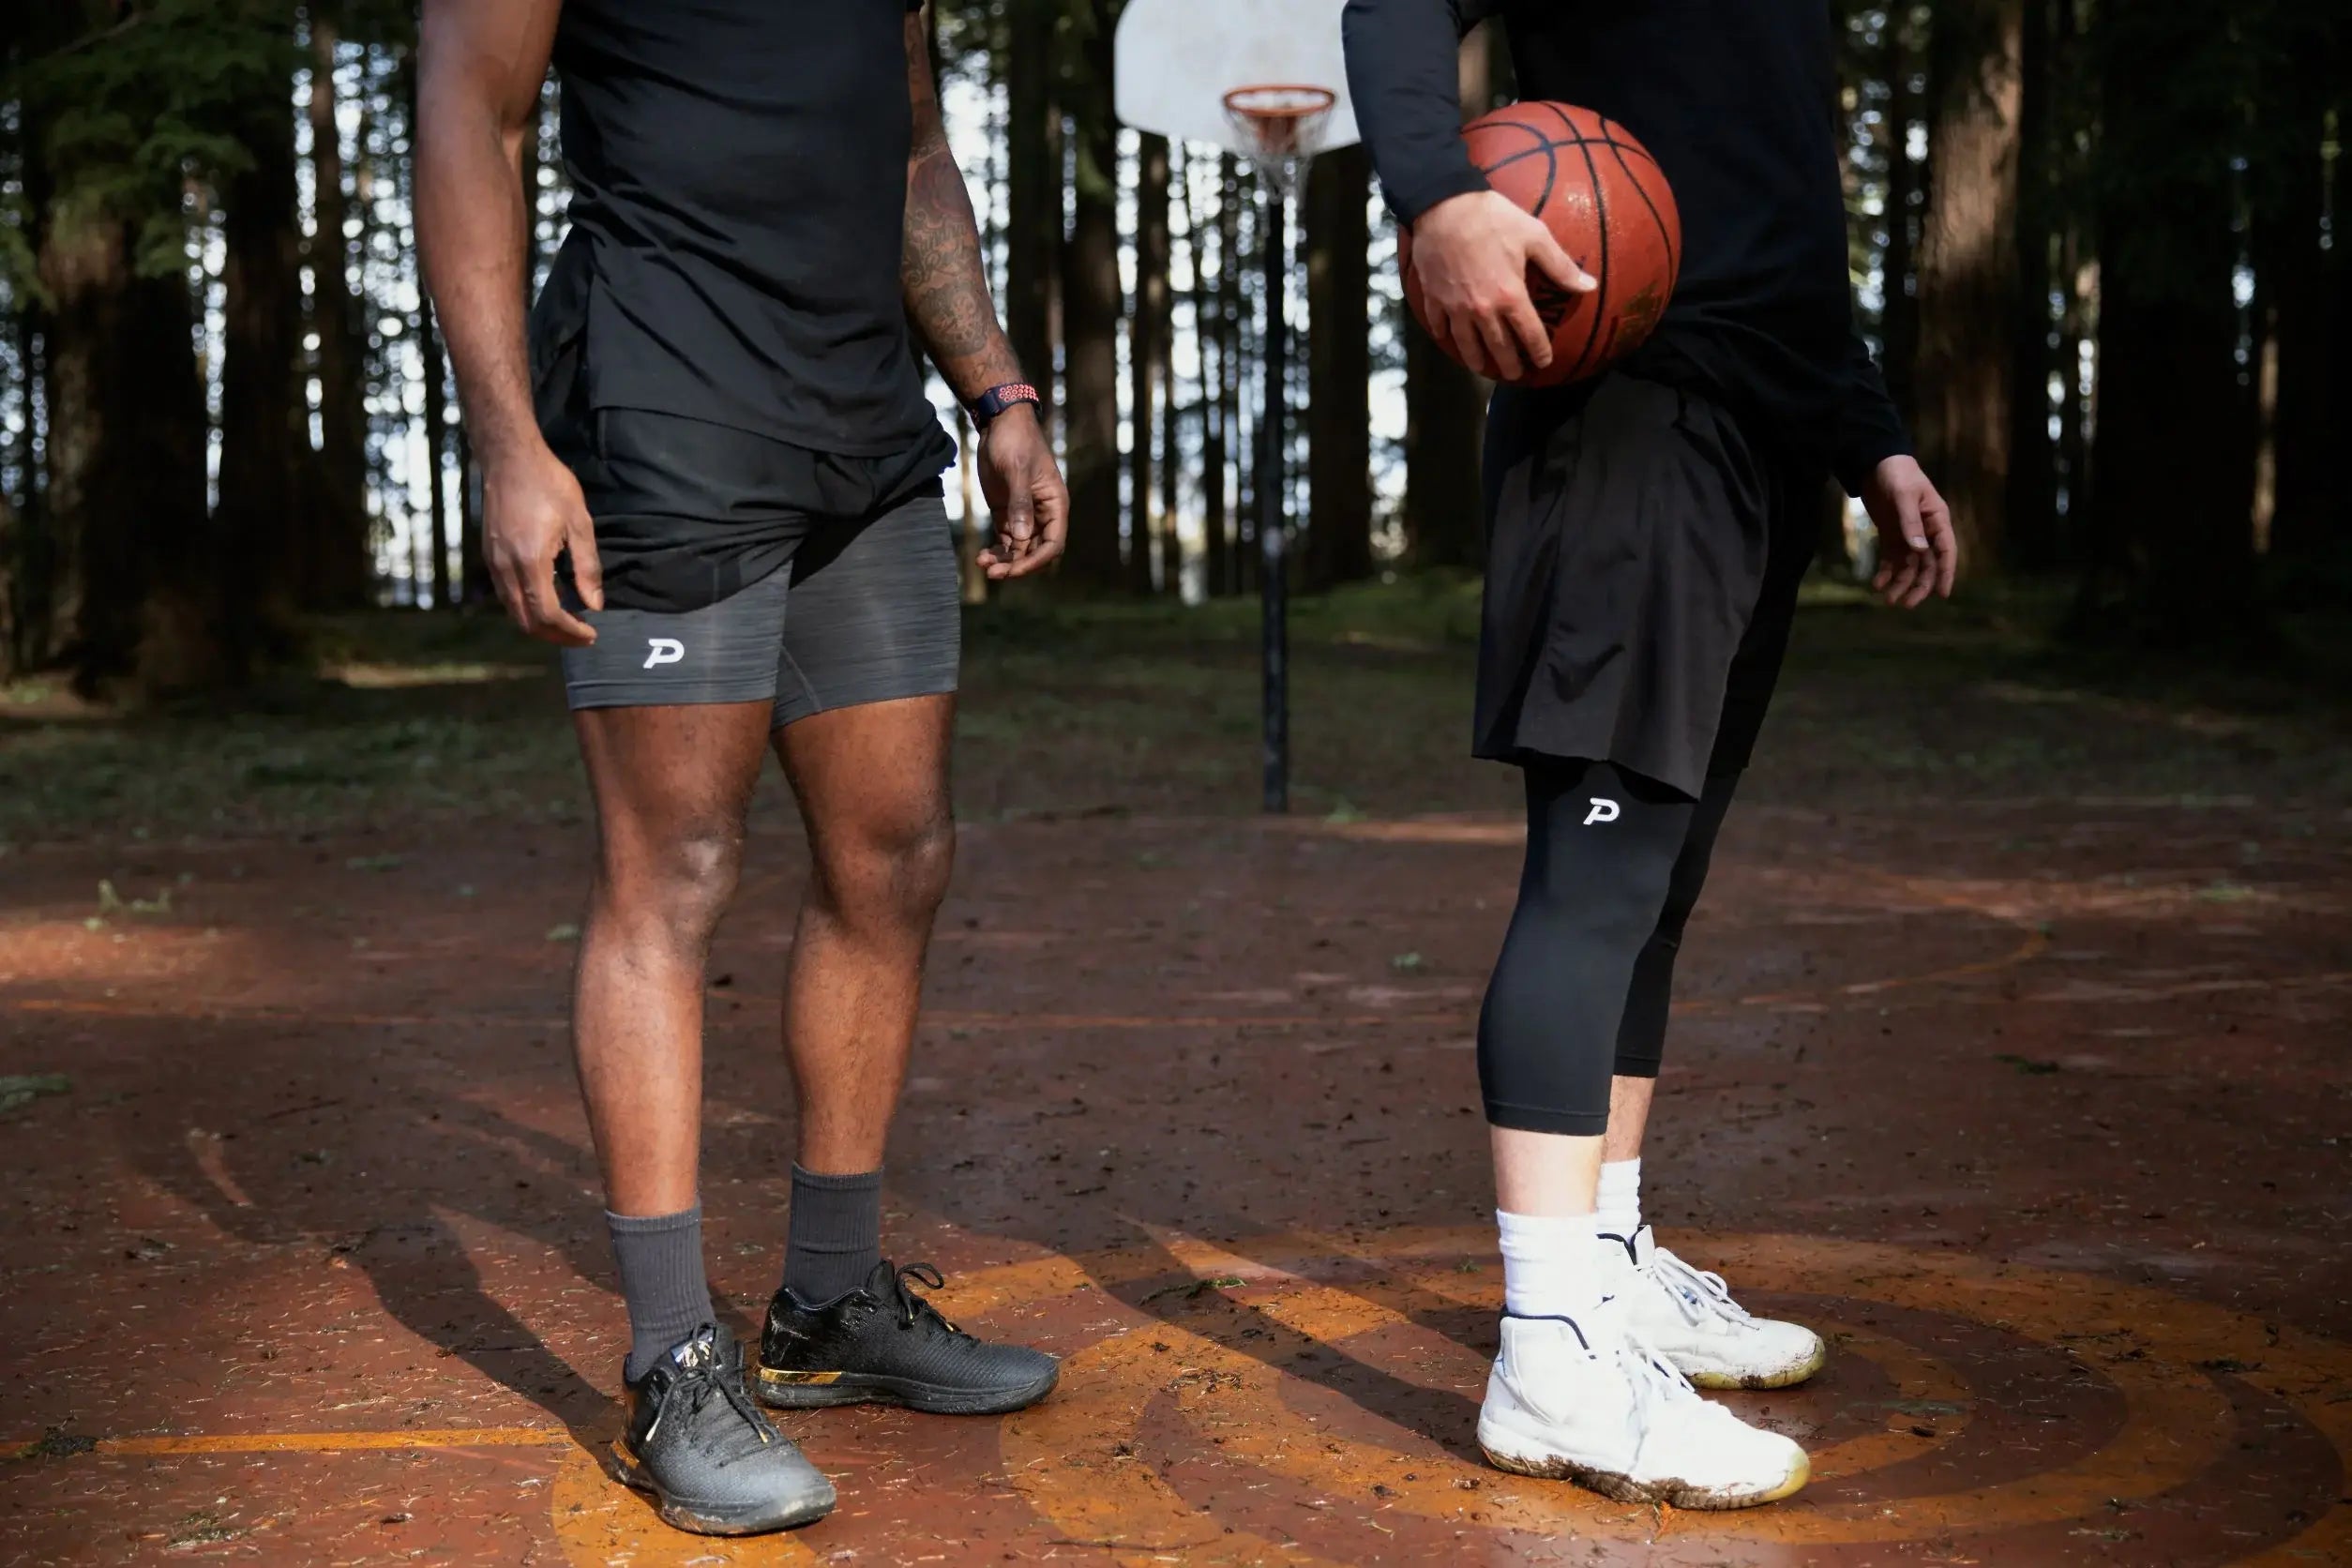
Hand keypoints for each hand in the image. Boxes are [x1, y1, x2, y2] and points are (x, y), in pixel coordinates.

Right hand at [483, 442, 600, 644]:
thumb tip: (594, 604)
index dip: (570, 632)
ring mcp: (493, 563)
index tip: (591, 635)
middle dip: (555, 636)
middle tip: (582, 636)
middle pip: (527, 622)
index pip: (548, 614)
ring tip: (568, 624)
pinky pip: (506, 596)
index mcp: (531, 560)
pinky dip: (527, 609)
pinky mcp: (489, 556)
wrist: (510, 459)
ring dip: (540, 625)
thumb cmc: (549, 485)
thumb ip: (587, 567)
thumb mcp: (580, 523)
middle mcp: (506, 567)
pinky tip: (548, 601)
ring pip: (513, 612)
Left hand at [973, 404, 1067, 579]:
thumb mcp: (1017, 471)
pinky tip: (981, 556)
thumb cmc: (1015, 441)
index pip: (1053, 543)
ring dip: (1003, 560)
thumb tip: (1022, 539)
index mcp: (1055, 504)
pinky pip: (1005, 540)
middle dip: (1016, 565)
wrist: (999, 421)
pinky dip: (996, 550)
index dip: (1036, 560)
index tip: (1015, 569)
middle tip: (993, 573)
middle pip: (1035, 551)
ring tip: (982, 563)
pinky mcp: (1006, 512)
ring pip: (1019, 549)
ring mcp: (1024, 514)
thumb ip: (1020, 504)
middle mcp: (1042, 514)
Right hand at [1407, 190, 1594, 380]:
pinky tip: (1449, 338)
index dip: (1539, 352)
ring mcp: (1455, 308)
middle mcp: (1483, 310)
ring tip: (1482, 368)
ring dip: (1476, 360)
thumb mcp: (1535, 236)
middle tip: (1516, 374)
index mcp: (1510, 296)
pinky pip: (1439, 326)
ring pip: (1467, 344)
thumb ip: (1561, 266)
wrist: (1444, 206)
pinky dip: (1445, 336)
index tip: (1544, 362)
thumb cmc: (1493, 218)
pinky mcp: (1434, 299)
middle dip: (1509, 365)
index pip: (1530, 335)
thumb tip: (1590, 286)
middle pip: (1498, 348)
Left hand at [1861, 455, 1956, 607]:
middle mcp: (1926, 531)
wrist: (1876, 463)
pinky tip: (1877, 584)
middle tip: (1906, 604)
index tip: (1943, 594)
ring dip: (1900, 583)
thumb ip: (1910, 523)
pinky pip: (1892, 560)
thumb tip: (1919, 550)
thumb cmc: (1897, 474)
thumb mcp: (1904, 495)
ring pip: (1909, 566)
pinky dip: (1886, 573)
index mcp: (1937, 520)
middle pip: (1927, 564)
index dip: (1946, 573)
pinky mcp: (1892, 536)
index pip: (1946, 551)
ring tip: (1887, 599)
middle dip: (1919, 585)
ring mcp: (1908, 535)